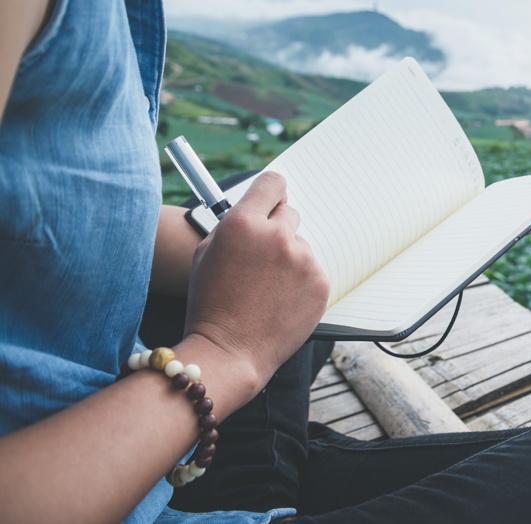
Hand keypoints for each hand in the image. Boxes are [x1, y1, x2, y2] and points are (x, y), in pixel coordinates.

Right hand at [183, 172, 328, 390]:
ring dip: (287, 258)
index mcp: (243, 224)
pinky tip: (280, 300)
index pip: (272, 183)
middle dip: (275, 228)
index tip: (270, 199)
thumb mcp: (206, 254)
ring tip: (266, 288)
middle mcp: (276, 236)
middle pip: (288, 212)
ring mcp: (303, 260)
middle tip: (260, 255)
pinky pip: (312, 270)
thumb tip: (259, 206)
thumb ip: (233, 224)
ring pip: (299, 245)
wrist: (229, 352)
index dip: (270, 192)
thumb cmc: (211, 303)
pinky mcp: (320, 283)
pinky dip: (300, 281)